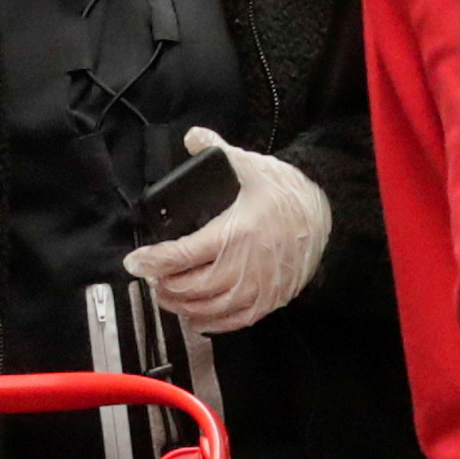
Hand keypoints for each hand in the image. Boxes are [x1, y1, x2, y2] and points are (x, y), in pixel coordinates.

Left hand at [123, 130, 327, 333]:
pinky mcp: (267, 302)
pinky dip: (208, 322)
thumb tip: (193, 136)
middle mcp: (242, 268)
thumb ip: (218, 150)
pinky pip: (231, 322)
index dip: (151, 262)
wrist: (325, 216)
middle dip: (163, 285)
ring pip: (206, 309)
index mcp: (232, 234)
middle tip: (152, 275)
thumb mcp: (252, 166)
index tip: (134, 262)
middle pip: (187, 289)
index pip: (180, 256)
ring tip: (168, 294)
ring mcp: (255, 289)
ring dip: (180, 305)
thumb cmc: (286, 194)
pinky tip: (196, 315)